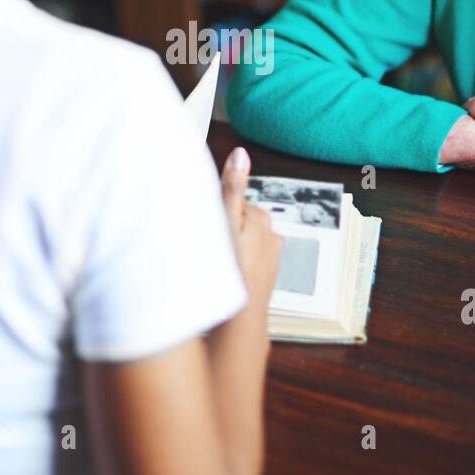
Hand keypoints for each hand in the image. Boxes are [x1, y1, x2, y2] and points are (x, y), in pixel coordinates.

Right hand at [220, 146, 282, 314]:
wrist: (239, 321)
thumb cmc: (231, 273)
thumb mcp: (227, 224)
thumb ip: (233, 188)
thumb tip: (241, 154)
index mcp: (261, 218)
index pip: (229, 200)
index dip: (212, 211)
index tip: (204, 225)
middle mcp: (270, 235)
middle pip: (235, 219)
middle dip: (220, 228)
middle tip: (207, 247)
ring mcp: (268, 256)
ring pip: (237, 240)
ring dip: (225, 247)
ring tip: (214, 263)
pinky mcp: (261, 274)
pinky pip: (242, 260)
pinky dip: (232, 264)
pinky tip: (223, 274)